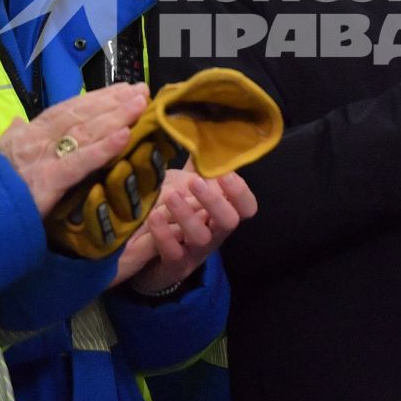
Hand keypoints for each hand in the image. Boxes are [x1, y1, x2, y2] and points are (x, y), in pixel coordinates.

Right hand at [0, 83, 148, 215]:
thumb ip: (11, 136)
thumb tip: (16, 120)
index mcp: (29, 134)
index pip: (68, 110)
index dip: (96, 98)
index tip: (122, 89)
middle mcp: (37, 139)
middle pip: (82, 115)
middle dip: (113, 102)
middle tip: (142, 91)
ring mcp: (42, 158)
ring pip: (85, 132)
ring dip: (115, 116)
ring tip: (140, 105)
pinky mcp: (46, 180)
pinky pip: (79, 162)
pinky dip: (102, 149)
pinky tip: (124, 137)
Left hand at [109, 169, 255, 294]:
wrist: (152, 262)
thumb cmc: (175, 219)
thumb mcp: (188, 192)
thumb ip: (196, 169)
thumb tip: (198, 134)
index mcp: (221, 215)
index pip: (247, 207)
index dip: (240, 191)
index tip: (223, 173)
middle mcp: (214, 234)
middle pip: (230, 221)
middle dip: (214, 200)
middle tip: (196, 181)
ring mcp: (195, 252)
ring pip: (201, 237)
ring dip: (187, 214)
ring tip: (170, 195)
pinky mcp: (175, 265)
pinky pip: (173, 252)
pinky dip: (163, 233)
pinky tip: (153, 215)